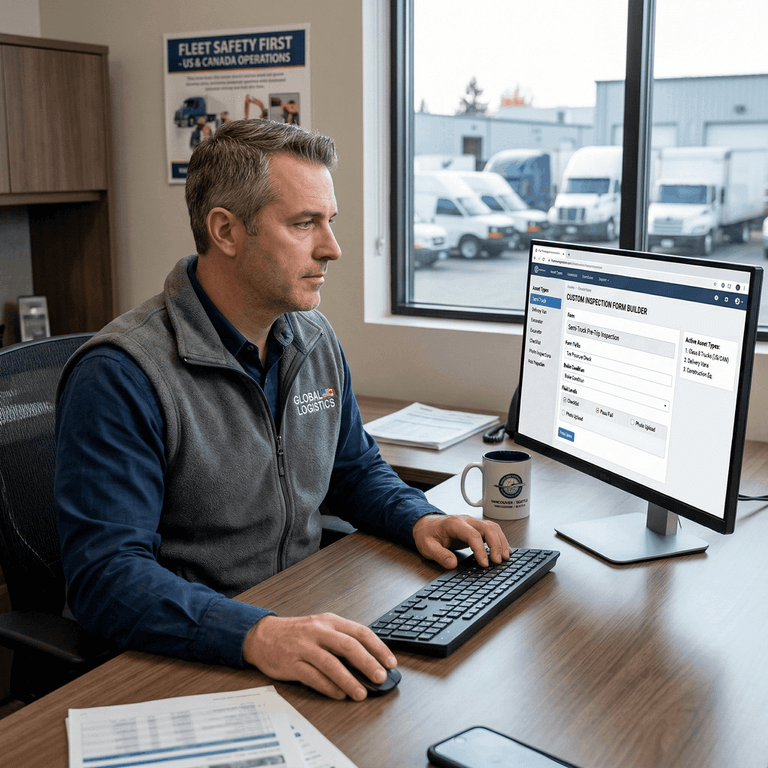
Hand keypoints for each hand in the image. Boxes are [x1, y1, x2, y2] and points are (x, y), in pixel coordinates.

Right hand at [242, 613, 396, 700]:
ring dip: (349, 680)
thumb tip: (369, 661)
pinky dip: (328, 687)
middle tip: (380, 678)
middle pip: (348, 646)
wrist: (263, 635)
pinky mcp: (292, 663)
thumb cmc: (297, 633)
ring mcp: (304, 647)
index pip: (359, 632)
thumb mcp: (321, 628)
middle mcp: (318, 632)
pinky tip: (339, 694)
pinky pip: (313, 677)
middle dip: (367, 663)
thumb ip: (341, 640)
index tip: (390, 662)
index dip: (378, 647)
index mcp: (329, 621)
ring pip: (331, 664)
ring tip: (361, 693)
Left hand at [412, 513, 509, 569]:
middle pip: (487, 528)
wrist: (425, 524)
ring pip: (492, 528)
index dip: (481, 550)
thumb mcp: (427, 547)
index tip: (484, 564)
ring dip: (501, 541)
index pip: (473, 535)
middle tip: (498, 561)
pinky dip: (500, 539)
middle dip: (496, 544)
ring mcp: (472, 523)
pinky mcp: (475, 528)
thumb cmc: (427, 534)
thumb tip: (453, 564)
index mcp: (454, 524)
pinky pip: (491, 530)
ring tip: (505, 557)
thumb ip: (439, 555)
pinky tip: (504, 550)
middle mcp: (466, 521)